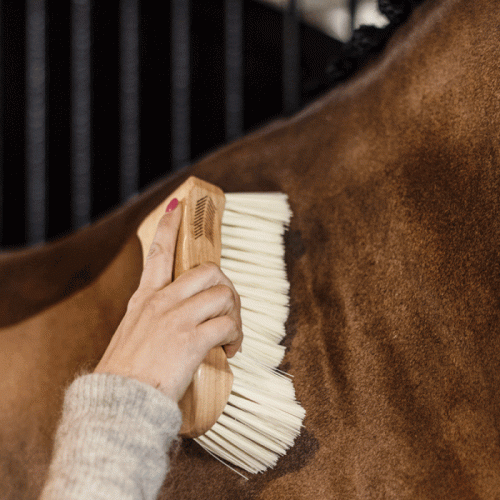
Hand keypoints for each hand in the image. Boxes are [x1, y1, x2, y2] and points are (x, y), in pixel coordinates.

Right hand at [94, 200, 242, 401]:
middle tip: (228, 309)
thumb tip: (178, 321)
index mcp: (145, 299)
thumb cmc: (126, 375)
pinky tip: (229, 351)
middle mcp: (161, 302)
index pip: (159, 252)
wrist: (118, 404)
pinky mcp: (191, 340)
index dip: (170, 226)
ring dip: (235, 314)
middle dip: (226, 286)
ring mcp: (176, 318)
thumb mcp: (132, 335)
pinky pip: (228, 326)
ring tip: (230, 335)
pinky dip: (236, 337)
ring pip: (224, 295)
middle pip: (209, 271)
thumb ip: (153, 320)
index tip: (180, 207)